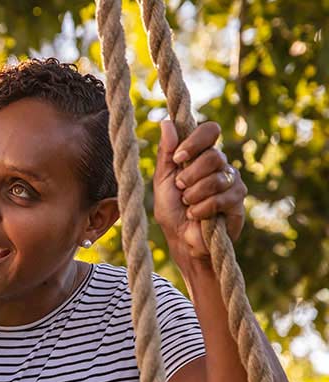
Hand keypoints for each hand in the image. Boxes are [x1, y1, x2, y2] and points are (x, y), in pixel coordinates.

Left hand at [153, 120, 246, 258]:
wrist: (182, 240)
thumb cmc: (171, 209)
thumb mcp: (162, 180)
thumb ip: (166, 153)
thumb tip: (166, 122)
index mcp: (201, 155)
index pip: (210, 131)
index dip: (195, 142)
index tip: (178, 158)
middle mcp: (220, 164)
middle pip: (213, 156)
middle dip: (189, 176)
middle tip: (181, 189)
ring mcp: (232, 181)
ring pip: (217, 178)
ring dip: (194, 195)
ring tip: (188, 205)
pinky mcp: (238, 200)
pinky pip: (222, 197)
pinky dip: (203, 209)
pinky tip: (197, 216)